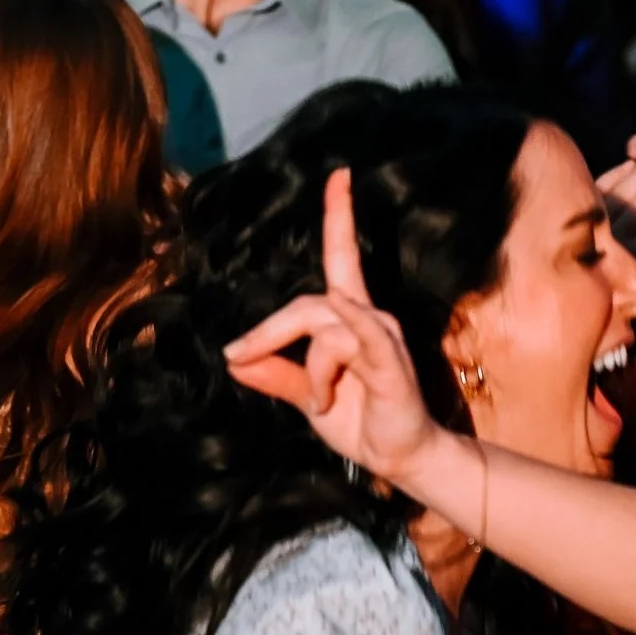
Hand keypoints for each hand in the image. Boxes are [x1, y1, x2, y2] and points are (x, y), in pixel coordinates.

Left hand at [224, 169, 447, 486]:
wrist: (401, 459)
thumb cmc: (361, 421)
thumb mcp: (308, 396)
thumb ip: (276, 375)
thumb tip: (234, 362)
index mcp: (351, 318)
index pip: (342, 257)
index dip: (340, 215)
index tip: (339, 175)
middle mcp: (370, 318)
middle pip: (308, 305)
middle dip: (267, 331)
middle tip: (235, 357)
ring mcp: (382, 339)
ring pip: (324, 330)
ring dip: (310, 374)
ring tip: (319, 404)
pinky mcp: (391, 364)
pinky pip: (363, 338)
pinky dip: (345, 335)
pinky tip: (341, 328)